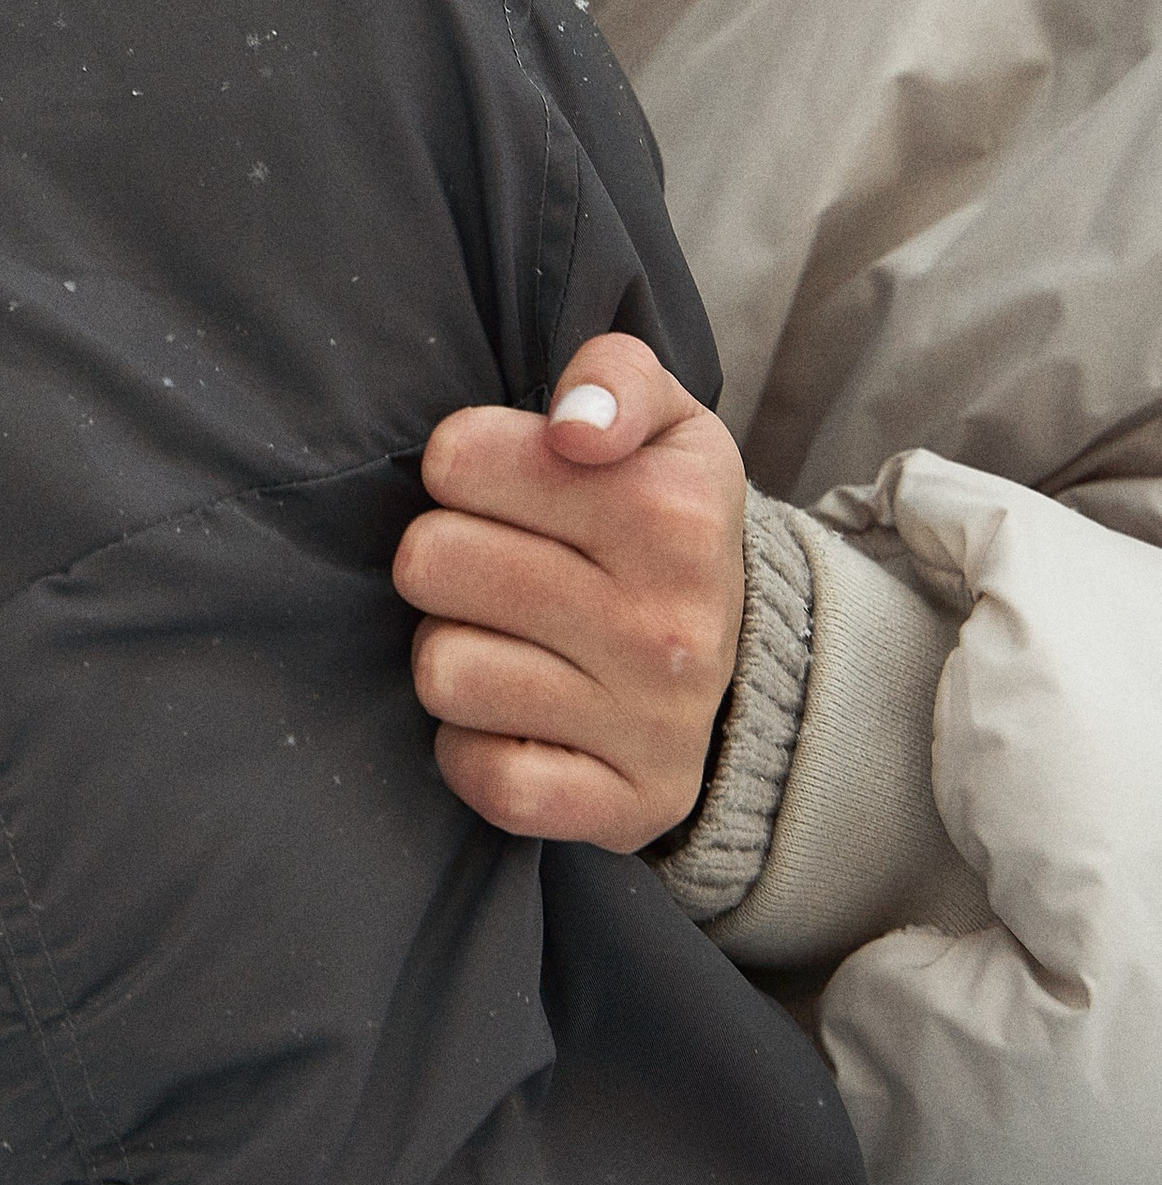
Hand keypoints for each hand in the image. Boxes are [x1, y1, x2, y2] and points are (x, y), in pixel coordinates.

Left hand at [393, 337, 748, 850]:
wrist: (755, 676)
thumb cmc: (666, 528)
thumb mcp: (667, 423)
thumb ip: (614, 377)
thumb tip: (575, 428)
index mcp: (673, 509)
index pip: (457, 457)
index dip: (465, 470)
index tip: (509, 491)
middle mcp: (668, 622)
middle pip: (429, 561)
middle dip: (446, 560)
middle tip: (498, 573)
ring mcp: (647, 725)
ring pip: (442, 670)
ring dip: (453, 653)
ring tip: (510, 643)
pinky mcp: (620, 807)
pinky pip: (481, 774)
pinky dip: (475, 749)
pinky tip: (518, 720)